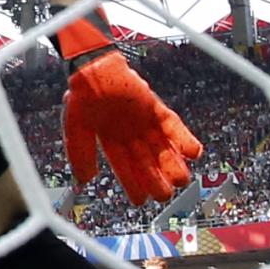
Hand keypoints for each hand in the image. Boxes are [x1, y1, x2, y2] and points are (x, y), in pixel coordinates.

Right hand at [59, 15, 201, 205]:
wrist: (92, 67)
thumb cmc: (81, 95)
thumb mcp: (76, 129)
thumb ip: (80, 154)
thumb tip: (83, 181)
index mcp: (111, 141)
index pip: (125, 167)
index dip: (133, 184)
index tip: (141, 201)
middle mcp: (131, 134)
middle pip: (148, 161)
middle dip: (156, 179)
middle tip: (164, 195)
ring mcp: (145, 121)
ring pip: (163, 147)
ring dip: (173, 164)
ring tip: (181, 180)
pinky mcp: (156, 108)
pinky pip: (173, 125)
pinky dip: (184, 139)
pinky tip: (194, 153)